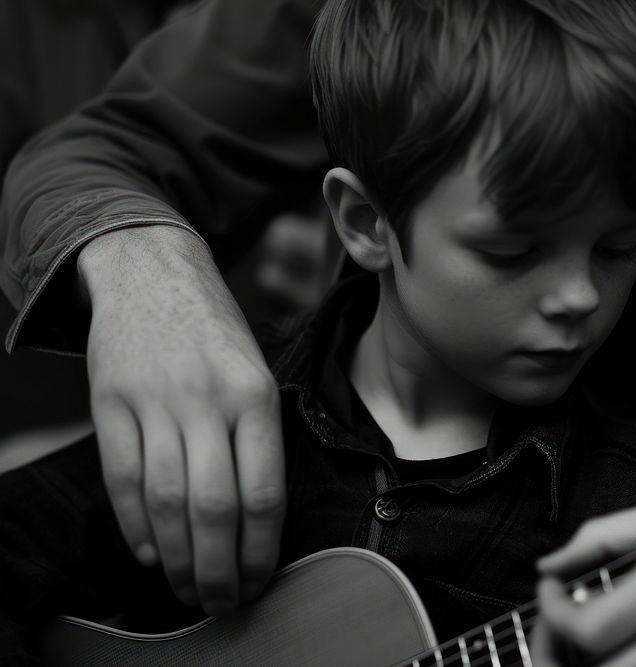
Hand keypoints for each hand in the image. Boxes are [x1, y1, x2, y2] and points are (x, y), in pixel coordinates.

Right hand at [78, 225, 285, 615]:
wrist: (152, 273)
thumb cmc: (215, 333)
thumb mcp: (258, 372)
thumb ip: (259, 438)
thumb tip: (259, 521)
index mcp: (256, 396)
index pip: (265, 492)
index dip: (261, 550)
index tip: (259, 580)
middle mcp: (208, 401)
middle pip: (215, 509)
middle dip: (219, 569)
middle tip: (222, 601)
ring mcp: (155, 402)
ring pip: (166, 503)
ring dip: (177, 559)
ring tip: (186, 588)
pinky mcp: (111, 404)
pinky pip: (121, 479)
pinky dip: (136, 526)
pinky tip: (150, 552)